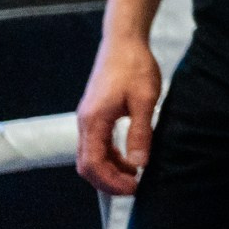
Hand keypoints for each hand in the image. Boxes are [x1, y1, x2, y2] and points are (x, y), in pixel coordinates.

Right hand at [74, 34, 162, 196]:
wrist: (123, 41)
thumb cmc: (135, 66)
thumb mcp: (144, 99)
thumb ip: (140, 132)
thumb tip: (139, 163)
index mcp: (93, 121)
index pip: (93, 164)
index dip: (111, 181)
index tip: (133, 188)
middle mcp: (85, 122)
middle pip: (87, 164)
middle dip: (108, 180)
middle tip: (134, 187)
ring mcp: (87, 118)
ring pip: (91, 155)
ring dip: (110, 168)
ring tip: (135, 174)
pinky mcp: (94, 113)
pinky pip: (97, 143)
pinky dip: (110, 155)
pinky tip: (129, 156)